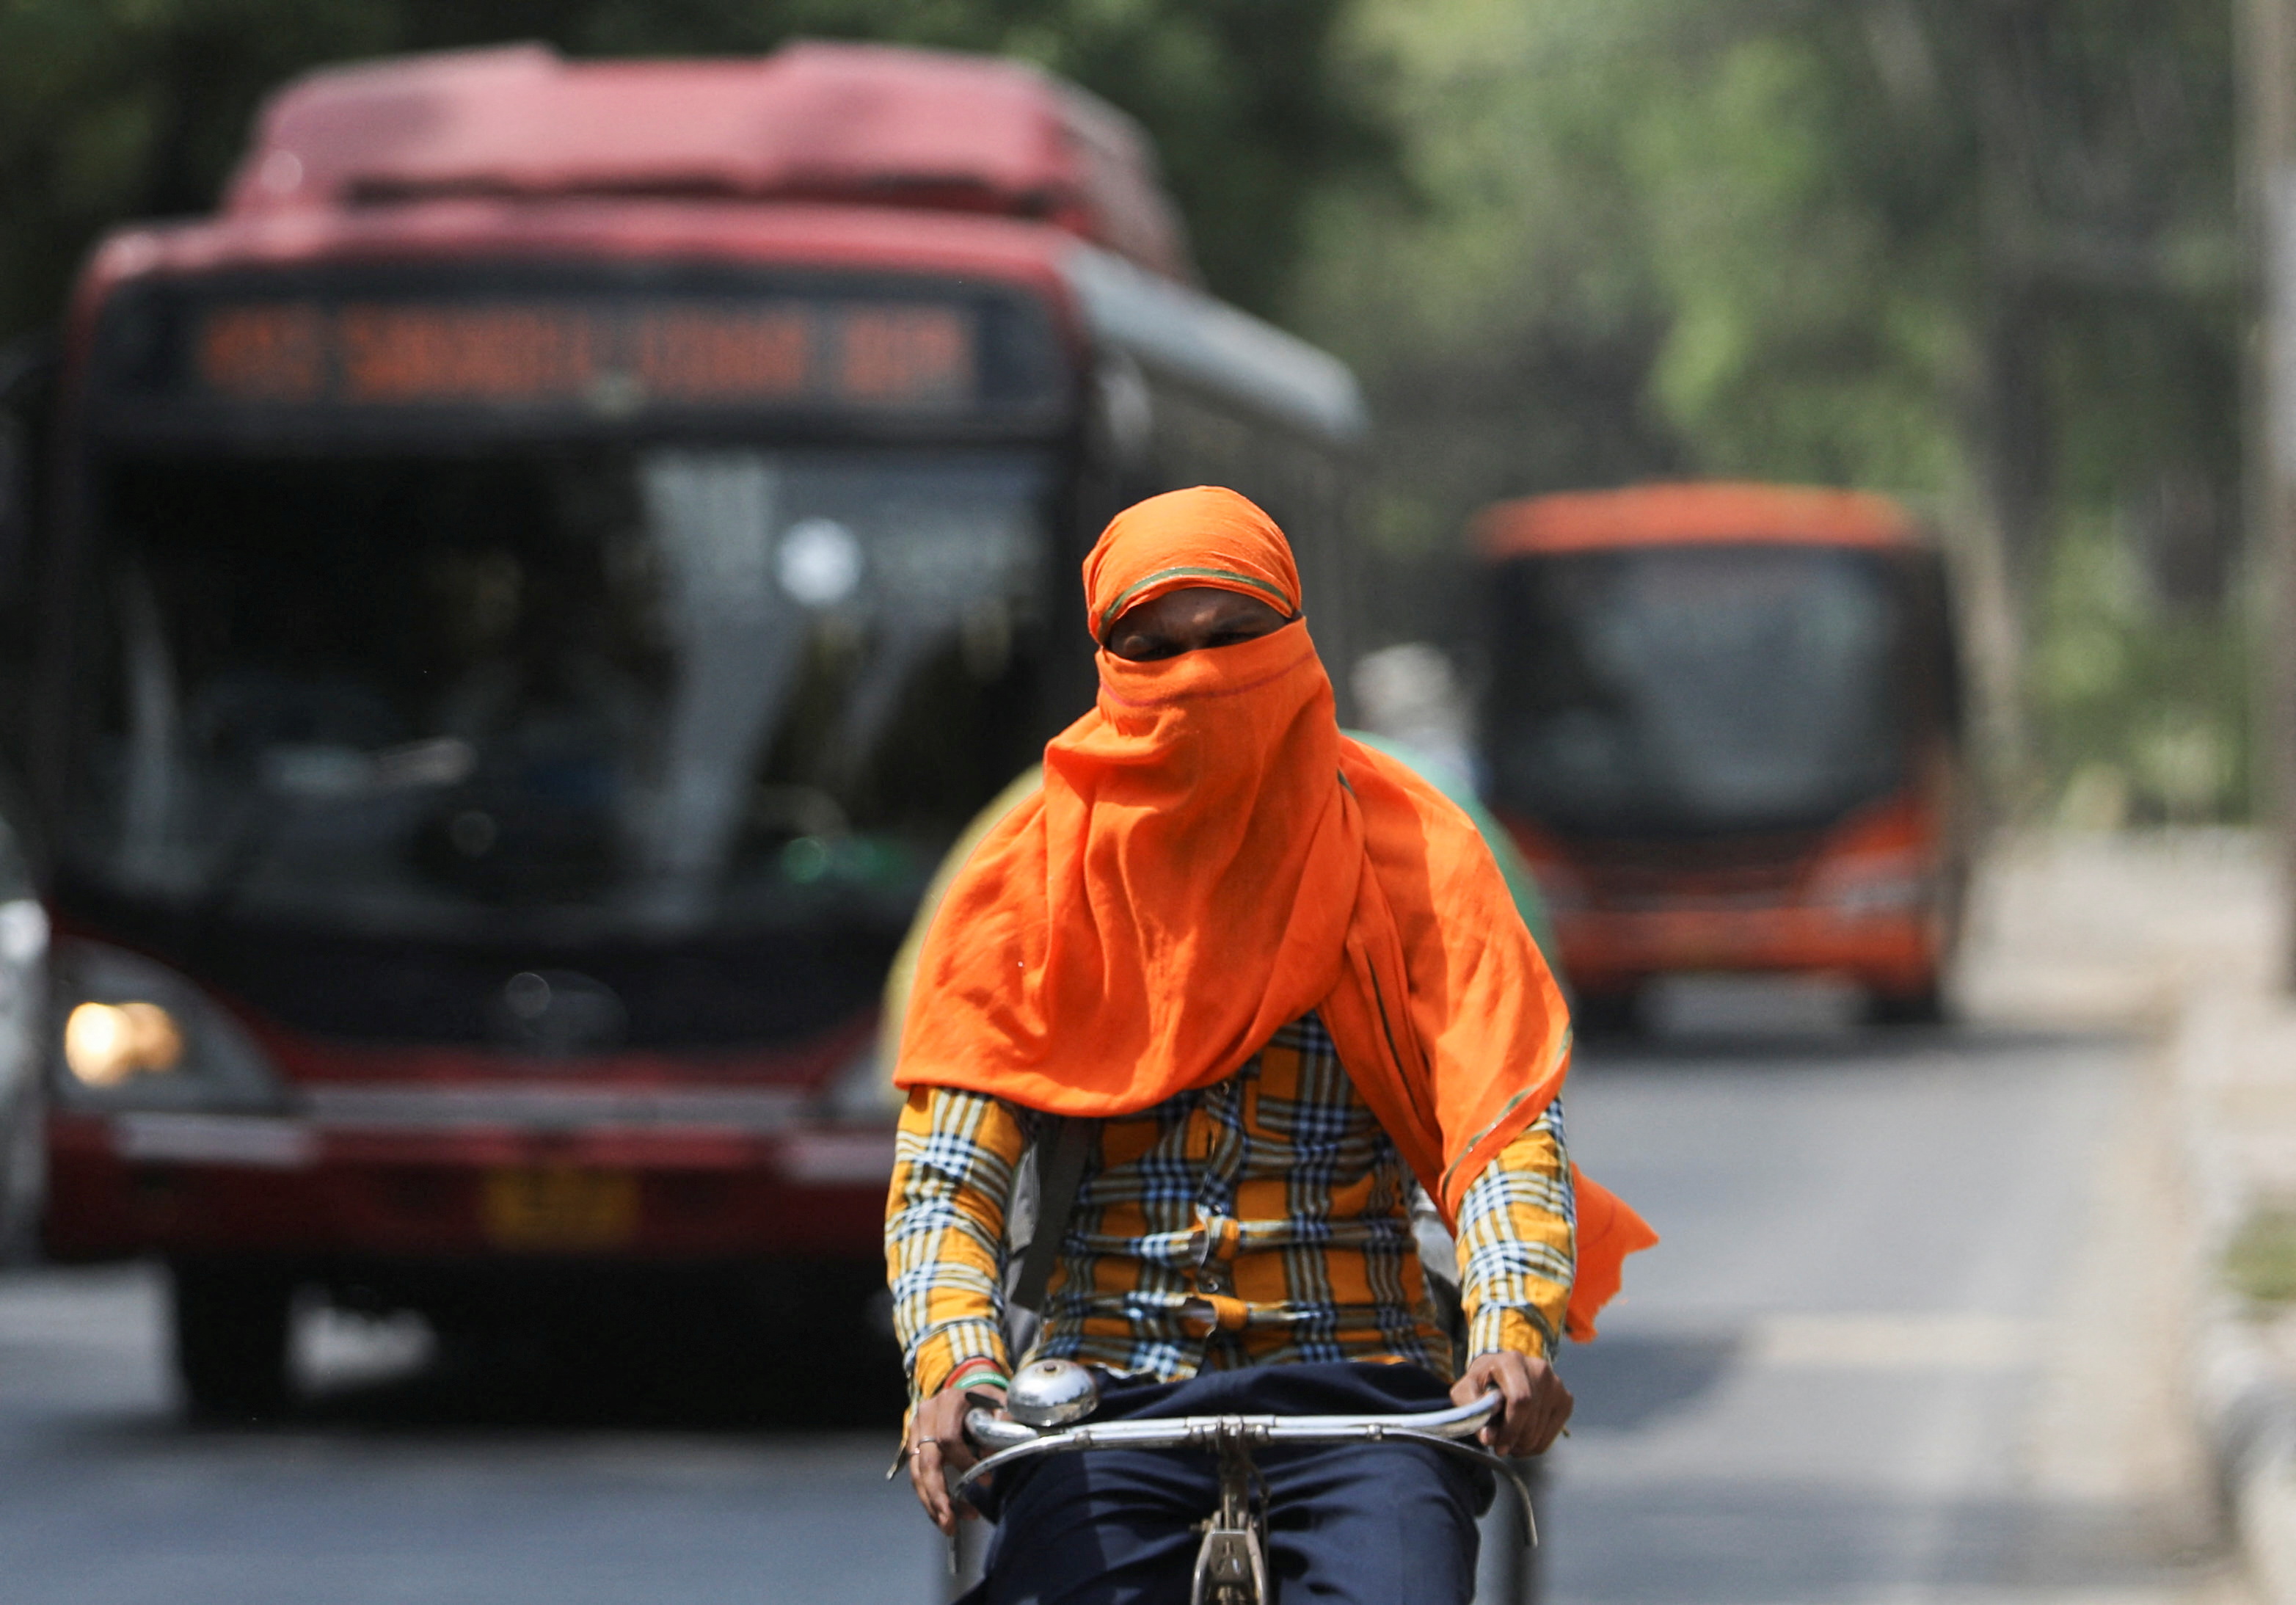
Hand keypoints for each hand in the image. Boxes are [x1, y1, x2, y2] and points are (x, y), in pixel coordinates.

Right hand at [907, 1383, 1004, 1534]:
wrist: (969, 1390)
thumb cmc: (987, 1401)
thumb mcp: (1001, 1404)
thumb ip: (1002, 1425)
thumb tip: (991, 1457)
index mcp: (949, 1401)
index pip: (948, 1439)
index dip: (965, 1462)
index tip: (987, 1480)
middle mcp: (927, 1414)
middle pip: (927, 1461)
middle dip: (938, 1495)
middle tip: (951, 1522)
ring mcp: (916, 1429)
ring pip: (918, 1473)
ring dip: (932, 1503)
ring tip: (948, 1526)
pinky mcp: (914, 1444)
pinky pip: (918, 1475)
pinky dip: (930, 1497)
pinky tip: (944, 1514)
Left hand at [1452, 1350, 1571, 1457]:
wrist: (1502, 1369)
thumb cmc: (1482, 1381)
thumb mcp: (1466, 1390)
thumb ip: (1472, 1411)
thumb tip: (1489, 1437)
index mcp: (1512, 1361)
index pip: (1521, 1400)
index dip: (1511, 1428)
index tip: (1498, 1445)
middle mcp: (1539, 1369)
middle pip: (1532, 1418)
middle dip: (1515, 1440)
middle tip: (1500, 1447)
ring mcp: (1556, 1384)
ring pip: (1541, 1429)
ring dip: (1523, 1445)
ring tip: (1508, 1442)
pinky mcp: (1565, 1398)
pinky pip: (1552, 1433)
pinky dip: (1536, 1444)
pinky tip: (1522, 1439)